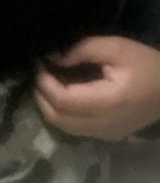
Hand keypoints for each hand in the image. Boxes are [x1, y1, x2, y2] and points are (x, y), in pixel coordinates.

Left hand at [34, 35, 159, 140]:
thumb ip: (82, 50)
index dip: (44, 82)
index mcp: (109, 102)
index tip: (38, 62)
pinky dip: (61, 113)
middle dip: (40, 95)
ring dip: (48, 106)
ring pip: (64, 127)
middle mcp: (105, 125)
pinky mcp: (108, 135)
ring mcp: (107, 134)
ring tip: (44, 81)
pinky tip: (60, 93)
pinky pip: (75, 128)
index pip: (64, 100)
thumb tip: (52, 56)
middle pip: (58, 119)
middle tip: (37, 71)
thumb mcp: (116, 47)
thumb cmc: (146, 64)